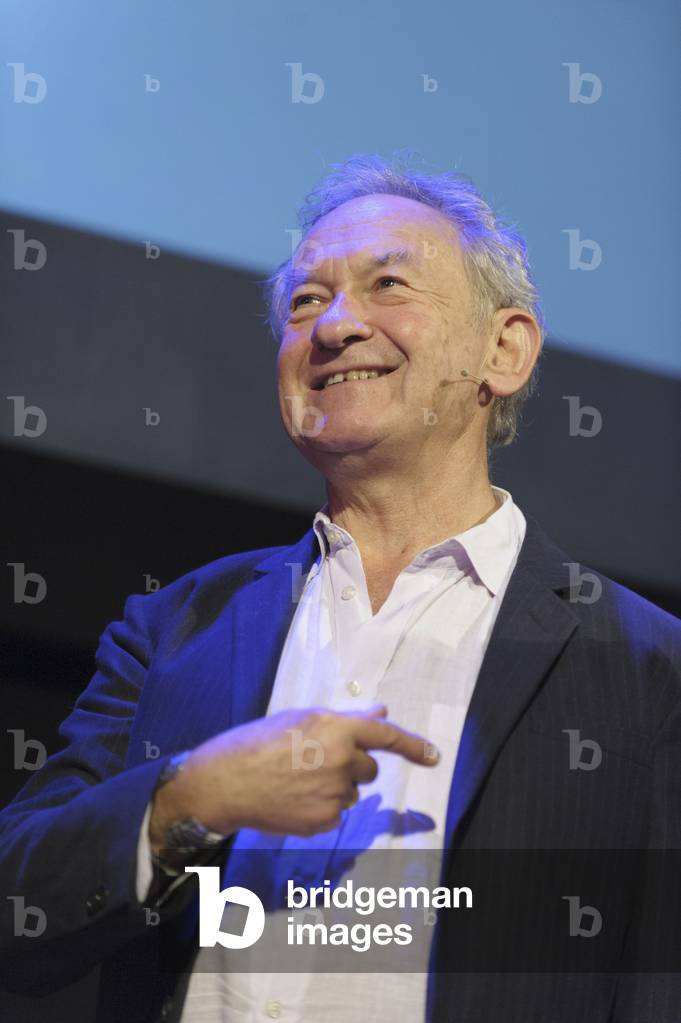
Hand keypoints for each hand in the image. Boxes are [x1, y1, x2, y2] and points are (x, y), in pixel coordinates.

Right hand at [150, 705, 438, 845]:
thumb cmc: (257, 743)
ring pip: (350, 793)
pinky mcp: (324, 821)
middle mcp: (341, 760)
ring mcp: (334, 794)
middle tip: (313, 762)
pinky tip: (292, 799)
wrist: (224, 782)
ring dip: (333, 787)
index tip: (434, 756)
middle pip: (368, 769)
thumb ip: (347, 720)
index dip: (414, 746)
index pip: (386, 736)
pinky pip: (336, 813)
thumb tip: (381, 713)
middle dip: (350, 766)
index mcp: (336, 728)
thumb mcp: (301, 719)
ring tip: (295, 780)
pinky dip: (321, 808)